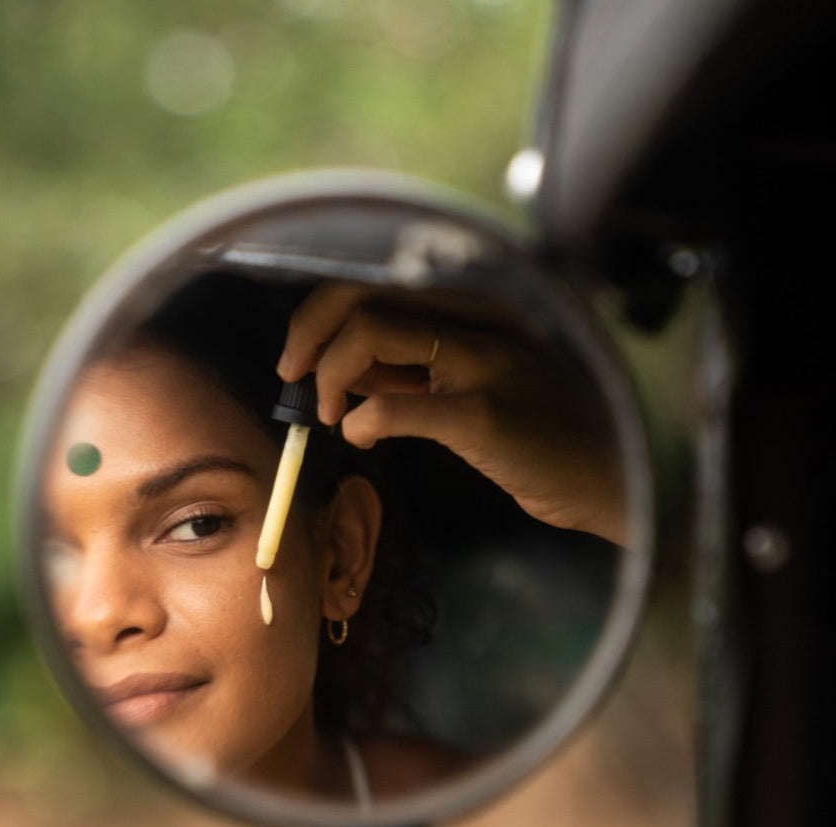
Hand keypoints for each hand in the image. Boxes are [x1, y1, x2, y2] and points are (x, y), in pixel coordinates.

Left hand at [277, 283, 625, 545]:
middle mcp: (479, 316)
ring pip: (369, 334)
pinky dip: (360, 421)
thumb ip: (413, 365)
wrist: (606, 474)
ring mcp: (485, 361)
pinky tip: (362, 437)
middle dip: (307, 334)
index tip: (299, 357)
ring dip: (328, 377)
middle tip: (294, 377)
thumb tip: (343, 367)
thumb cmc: (538, 430)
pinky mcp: (485, 414)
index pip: (375, 278)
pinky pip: (394, 407)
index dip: (320, 314)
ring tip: (331, 413)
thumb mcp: (473, 380)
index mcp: (474, 302)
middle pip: (360, 293)